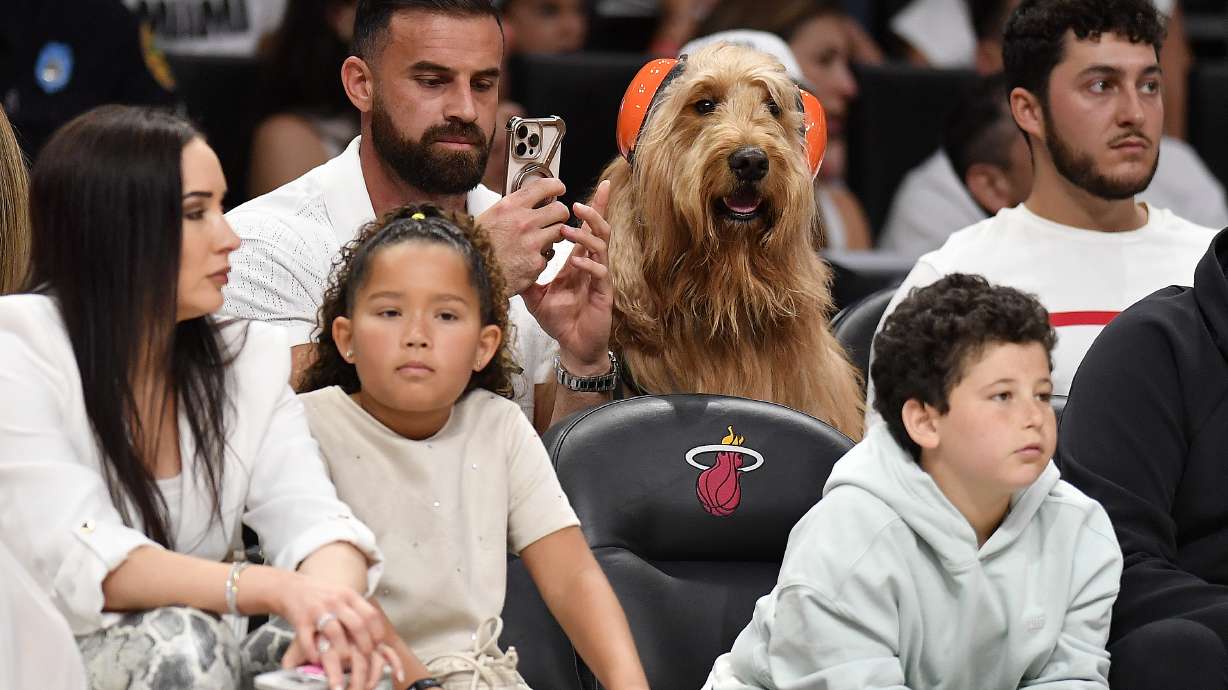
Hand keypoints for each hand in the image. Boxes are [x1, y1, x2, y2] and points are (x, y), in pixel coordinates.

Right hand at [274, 573, 399, 689]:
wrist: (290, 587)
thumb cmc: (320, 594)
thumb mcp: (342, 594)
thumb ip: (357, 608)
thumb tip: (376, 629)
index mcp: (348, 595)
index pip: (370, 614)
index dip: (377, 632)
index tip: (378, 644)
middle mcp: (335, 601)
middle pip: (357, 625)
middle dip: (364, 645)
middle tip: (366, 657)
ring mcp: (317, 611)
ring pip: (335, 633)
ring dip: (342, 652)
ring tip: (346, 662)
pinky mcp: (301, 621)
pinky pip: (309, 641)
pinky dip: (314, 653)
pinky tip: (318, 660)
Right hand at [477, 177, 569, 293]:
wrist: (469, 273)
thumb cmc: (475, 247)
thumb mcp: (489, 217)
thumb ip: (510, 210)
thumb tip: (525, 204)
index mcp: (510, 207)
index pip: (543, 187)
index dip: (555, 186)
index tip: (559, 188)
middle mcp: (523, 222)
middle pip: (559, 210)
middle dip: (560, 214)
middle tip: (556, 218)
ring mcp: (532, 243)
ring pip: (560, 232)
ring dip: (554, 235)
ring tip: (542, 240)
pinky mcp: (536, 263)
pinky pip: (548, 257)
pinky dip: (540, 259)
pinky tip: (527, 260)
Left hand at [522, 180, 612, 374]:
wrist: (573, 345)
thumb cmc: (559, 320)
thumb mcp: (535, 296)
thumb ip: (526, 277)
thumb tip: (506, 264)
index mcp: (578, 262)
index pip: (585, 230)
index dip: (589, 211)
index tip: (583, 192)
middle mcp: (592, 265)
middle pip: (600, 230)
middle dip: (593, 212)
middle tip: (576, 203)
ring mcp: (600, 278)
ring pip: (602, 247)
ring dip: (586, 235)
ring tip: (569, 230)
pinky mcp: (604, 293)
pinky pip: (601, 273)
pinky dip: (589, 265)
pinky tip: (577, 262)